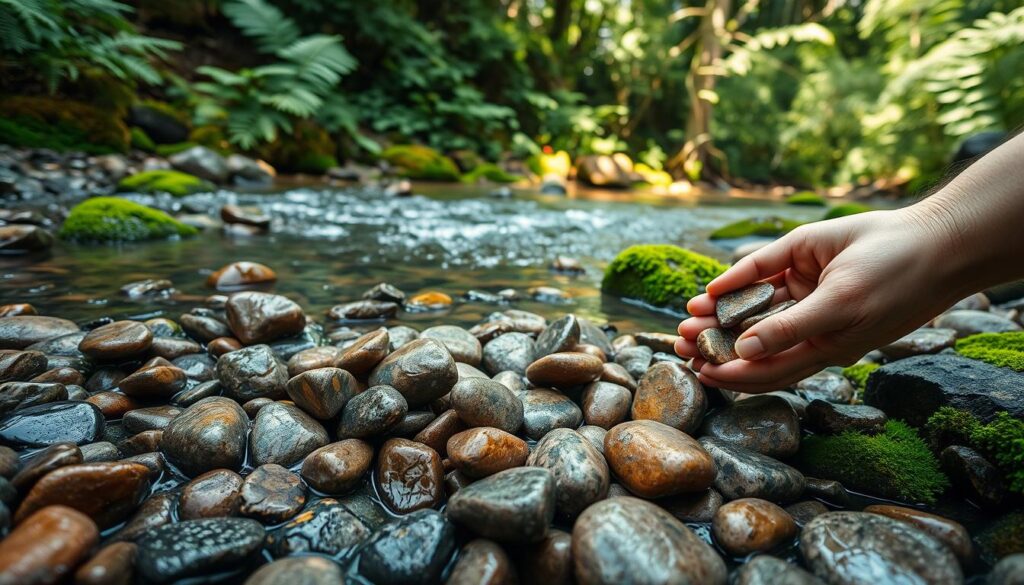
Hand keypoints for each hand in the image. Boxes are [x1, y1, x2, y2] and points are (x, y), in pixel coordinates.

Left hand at [674, 207, 969, 392]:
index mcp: (821, 348)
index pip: (766, 371)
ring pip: (753, 312)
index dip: (728, 373)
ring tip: (684, 319)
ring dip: (718, 317)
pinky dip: (736, 285)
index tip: (695, 368)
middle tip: (677, 341)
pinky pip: (764, 278)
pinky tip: (711, 292)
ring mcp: (807, 296)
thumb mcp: (839, 305)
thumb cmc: (894, 277)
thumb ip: (789, 328)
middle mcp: (810, 327)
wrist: (936, 239)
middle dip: (713, 345)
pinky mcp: (806, 265)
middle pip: (751, 344)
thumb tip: (742, 351)